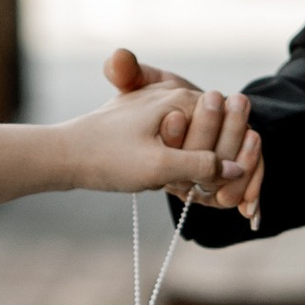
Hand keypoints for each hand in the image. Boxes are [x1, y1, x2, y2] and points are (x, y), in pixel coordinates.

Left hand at [101, 49, 262, 218]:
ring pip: (210, 141)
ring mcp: (168, 113)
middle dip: (236, 166)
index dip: (239, 161)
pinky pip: (190, 146)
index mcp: (181, 99)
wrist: (65, 155)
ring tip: (227, 204)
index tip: (232, 196)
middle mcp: (177, 100)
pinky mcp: (158, 128)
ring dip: (218, 172)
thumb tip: (235, 170)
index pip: (232, 124)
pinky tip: (205, 196)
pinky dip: (200, 170)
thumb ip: (200, 166)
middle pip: (224, 131)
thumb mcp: (157, 166)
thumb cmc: (107, 158)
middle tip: (236, 204)